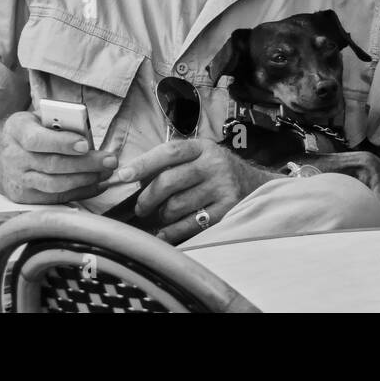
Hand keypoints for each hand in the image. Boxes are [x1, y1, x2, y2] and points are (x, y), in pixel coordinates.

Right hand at [0, 111, 118, 203]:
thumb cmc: (23, 132)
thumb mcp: (34, 117)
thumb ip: (56, 119)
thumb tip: (84, 128)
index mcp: (16, 130)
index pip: (37, 140)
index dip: (62, 143)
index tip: (85, 144)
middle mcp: (14, 158)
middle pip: (52, 165)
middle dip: (85, 164)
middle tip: (110, 160)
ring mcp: (18, 181)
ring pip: (55, 185)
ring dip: (85, 180)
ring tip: (106, 172)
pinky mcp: (24, 198)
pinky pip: (55, 198)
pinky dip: (79, 193)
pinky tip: (96, 185)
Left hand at [113, 140, 278, 243]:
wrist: (257, 187)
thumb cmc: (217, 173)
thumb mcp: (200, 157)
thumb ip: (173, 163)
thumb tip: (133, 177)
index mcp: (203, 148)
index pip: (168, 152)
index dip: (143, 163)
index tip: (122, 175)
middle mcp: (214, 165)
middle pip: (168, 181)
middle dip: (147, 198)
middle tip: (140, 208)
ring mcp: (222, 188)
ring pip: (176, 206)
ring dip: (161, 215)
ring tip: (161, 216)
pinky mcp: (226, 211)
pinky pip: (189, 225)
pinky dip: (172, 232)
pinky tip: (164, 233)